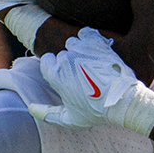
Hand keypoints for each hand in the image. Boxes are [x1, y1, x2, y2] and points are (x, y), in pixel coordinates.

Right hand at [31, 26, 153, 135]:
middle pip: (62, 54)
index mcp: (56, 76)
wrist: (122, 100)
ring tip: (90, 63)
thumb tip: (31, 109)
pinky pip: (87, 33)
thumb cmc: (96, 111)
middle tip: (83, 75)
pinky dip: (89, 38)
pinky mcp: (97, 43)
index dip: (55, 68)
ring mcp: (82, 49)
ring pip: (73, 43)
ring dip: (79, 50)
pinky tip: (94, 48)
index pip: (46, 61)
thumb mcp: (70, 119)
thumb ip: (48, 114)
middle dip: (69, 62)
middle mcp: (66, 59)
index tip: (65, 75)